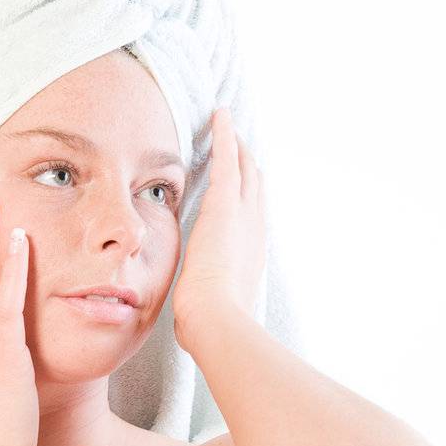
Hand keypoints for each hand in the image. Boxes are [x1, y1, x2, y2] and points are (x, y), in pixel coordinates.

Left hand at [172, 106, 266, 349]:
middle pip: (255, 189)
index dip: (246, 202)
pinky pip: (227, 159)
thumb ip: (203, 311)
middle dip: (248, 166)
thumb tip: (191, 330)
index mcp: (249, 258)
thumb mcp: (208, 314)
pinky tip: (220, 115)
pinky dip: (225, 136)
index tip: (241, 190)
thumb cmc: (210, 325)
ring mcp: (243, 216)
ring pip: (244, 169)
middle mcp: (254, 232)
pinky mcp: (225, 204)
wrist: (217, 320)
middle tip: (241, 145)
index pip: (250, 221)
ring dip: (236, 145)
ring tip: (228, 124)